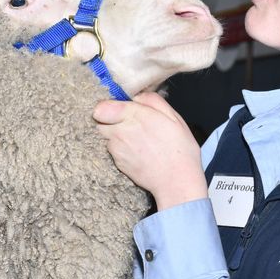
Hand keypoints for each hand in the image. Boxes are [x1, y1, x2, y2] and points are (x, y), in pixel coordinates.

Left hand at [93, 92, 207, 209]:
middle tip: (128, 123)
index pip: (101, 108)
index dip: (107, 107)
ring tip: (135, 139)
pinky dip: (120, 148)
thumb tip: (137, 97)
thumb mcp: (173, 116)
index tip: (118, 108)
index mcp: (134, 116)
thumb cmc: (179, 149)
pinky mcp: (117, 162)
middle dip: (109, 119)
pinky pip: (112, 150)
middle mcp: (120, 131)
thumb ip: (152, 101)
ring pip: (105, 136)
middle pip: (100, 121)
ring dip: (115, 135)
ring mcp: (116, 149)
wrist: (176, 181)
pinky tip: (136, 151)